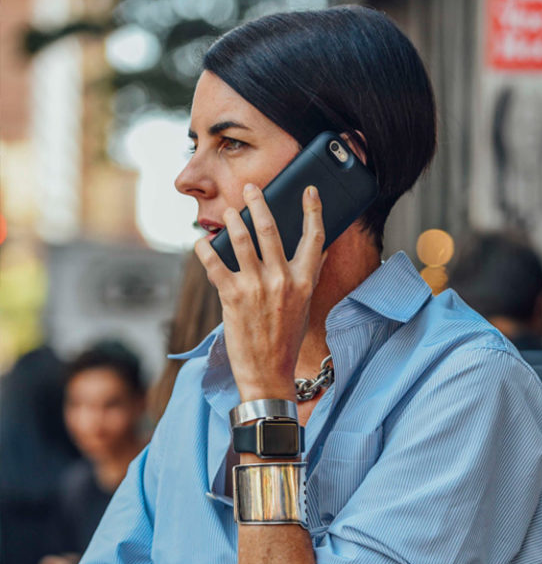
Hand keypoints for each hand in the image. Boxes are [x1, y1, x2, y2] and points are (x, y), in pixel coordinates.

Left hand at [194, 183, 325, 400]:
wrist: (268, 375)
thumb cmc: (285, 342)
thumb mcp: (304, 308)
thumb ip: (309, 277)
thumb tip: (318, 253)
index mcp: (304, 282)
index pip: (314, 238)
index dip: (312, 210)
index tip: (308, 191)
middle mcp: (282, 280)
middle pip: (270, 229)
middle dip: (258, 202)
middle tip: (250, 188)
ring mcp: (256, 287)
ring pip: (241, 239)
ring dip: (232, 220)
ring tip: (228, 212)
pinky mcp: (232, 297)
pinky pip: (214, 263)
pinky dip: (204, 248)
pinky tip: (201, 241)